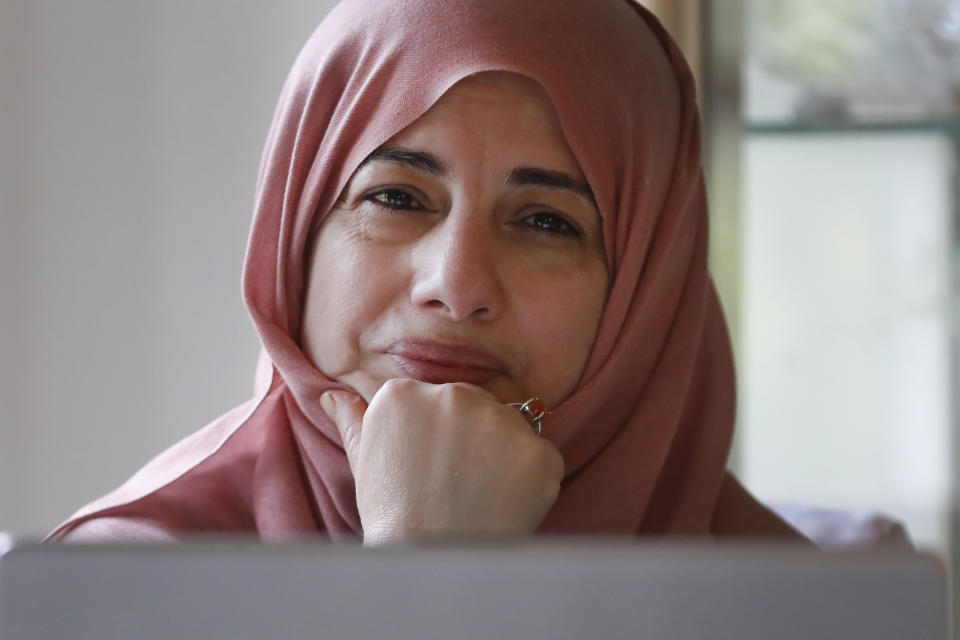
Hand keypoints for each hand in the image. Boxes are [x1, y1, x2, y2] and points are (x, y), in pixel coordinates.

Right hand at [320, 379, 563, 544]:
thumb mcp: (363, 461)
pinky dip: (532, 482)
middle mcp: (454, 394)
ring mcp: (499, 421)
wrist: (426, 561)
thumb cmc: (391, 514)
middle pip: (478, 407)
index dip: (442, 436)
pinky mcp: (536, 450)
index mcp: (406, 392)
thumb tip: (332, 394)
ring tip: (480, 495)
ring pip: (512, 430)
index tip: (434, 466)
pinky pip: (542, 458)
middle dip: (475, 440)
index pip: (440, 401)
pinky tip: (506, 504)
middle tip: (459, 484)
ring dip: (506, 457)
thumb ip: (353, 420)